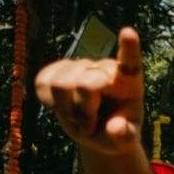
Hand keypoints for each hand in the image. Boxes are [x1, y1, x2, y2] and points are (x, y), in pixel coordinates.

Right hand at [34, 27, 144, 158]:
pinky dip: (49, 102)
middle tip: (91, 125)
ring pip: (60, 84)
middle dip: (85, 112)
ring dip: (67, 110)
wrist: (98, 132)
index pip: (130, 61)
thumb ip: (124, 136)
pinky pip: (43, 82)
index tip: (128, 32)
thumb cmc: (118, 133)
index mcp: (129, 81)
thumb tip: (115, 128)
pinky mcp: (58, 69)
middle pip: (85, 84)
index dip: (128, 47)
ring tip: (80, 117)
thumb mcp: (126, 140)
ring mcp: (81, 66)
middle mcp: (105, 67)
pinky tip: (62, 108)